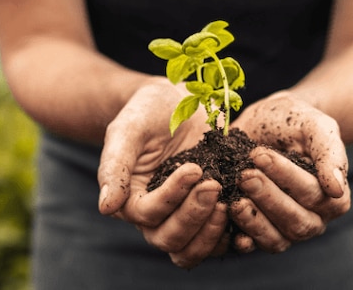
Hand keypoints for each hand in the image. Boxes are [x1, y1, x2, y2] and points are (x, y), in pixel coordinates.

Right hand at [97, 78, 228, 267]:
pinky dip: (233, 235)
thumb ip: (114, 166)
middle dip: (194, 216)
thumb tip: (106, 208)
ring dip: (212, 232)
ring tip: (230, 201)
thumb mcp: (127, 130)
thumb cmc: (147, 112)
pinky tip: (246, 212)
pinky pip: (220, 241)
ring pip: (193, 250)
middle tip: (214, 185)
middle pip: (170, 240)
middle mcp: (156, 218)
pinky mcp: (211, 215)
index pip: (148, 214)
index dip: (171, 197)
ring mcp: (185, 219)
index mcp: (131, 200)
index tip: (194, 168)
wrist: (178, 103)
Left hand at [229, 91, 350, 252]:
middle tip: (245, 175)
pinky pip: (252, 245)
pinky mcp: (260, 234)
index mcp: (334, 197)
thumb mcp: (315, 126)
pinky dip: (239, 237)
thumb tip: (336, 189)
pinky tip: (226, 220)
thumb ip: (330, 153)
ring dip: (253, 220)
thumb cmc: (295, 122)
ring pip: (276, 239)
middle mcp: (314, 219)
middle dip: (268, 198)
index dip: (287, 177)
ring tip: (233, 199)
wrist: (265, 123)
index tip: (261, 155)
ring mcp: (286, 231)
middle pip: (296, 222)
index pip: (314, 194)